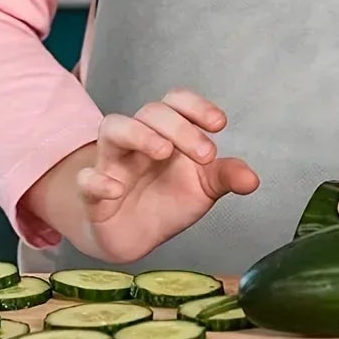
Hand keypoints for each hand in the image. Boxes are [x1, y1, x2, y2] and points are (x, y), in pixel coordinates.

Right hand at [75, 90, 258, 263]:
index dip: (195, 105)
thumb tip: (252, 179)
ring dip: (138, 133)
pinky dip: (97, 180)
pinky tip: (116, 189)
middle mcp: (137, 141)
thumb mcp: (202, 189)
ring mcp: (112, 164)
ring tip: (162, 151)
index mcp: (166, 133)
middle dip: (179, 126)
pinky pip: (86, 179)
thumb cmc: (167, 201)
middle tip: (205, 154)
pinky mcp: (93, 195)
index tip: (219, 124)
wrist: (131, 237)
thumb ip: (224, 177)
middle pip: (150, 111)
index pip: (175, 101)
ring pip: (112, 128)